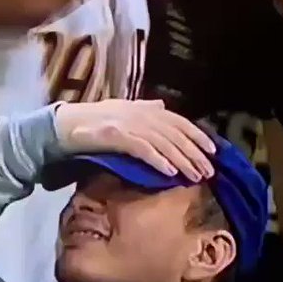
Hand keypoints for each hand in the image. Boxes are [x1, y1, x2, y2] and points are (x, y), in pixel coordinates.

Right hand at [54, 100, 216, 181]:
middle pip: (176, 135)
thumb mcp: (124, 109)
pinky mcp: (118, 137)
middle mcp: (142, 114)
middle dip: (195, 153)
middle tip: (209, 171)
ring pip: (164, 144)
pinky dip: (159, 161)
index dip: (198, 135)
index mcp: (146, 108)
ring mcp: (131, 125)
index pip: (180, 121)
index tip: (213, 150)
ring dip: (182, 161)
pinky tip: (171, 173)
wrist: (68, 124)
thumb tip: (162, 105)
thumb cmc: (96, 118)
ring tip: (195, 176)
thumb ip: (145, 108)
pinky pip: (144, 150)